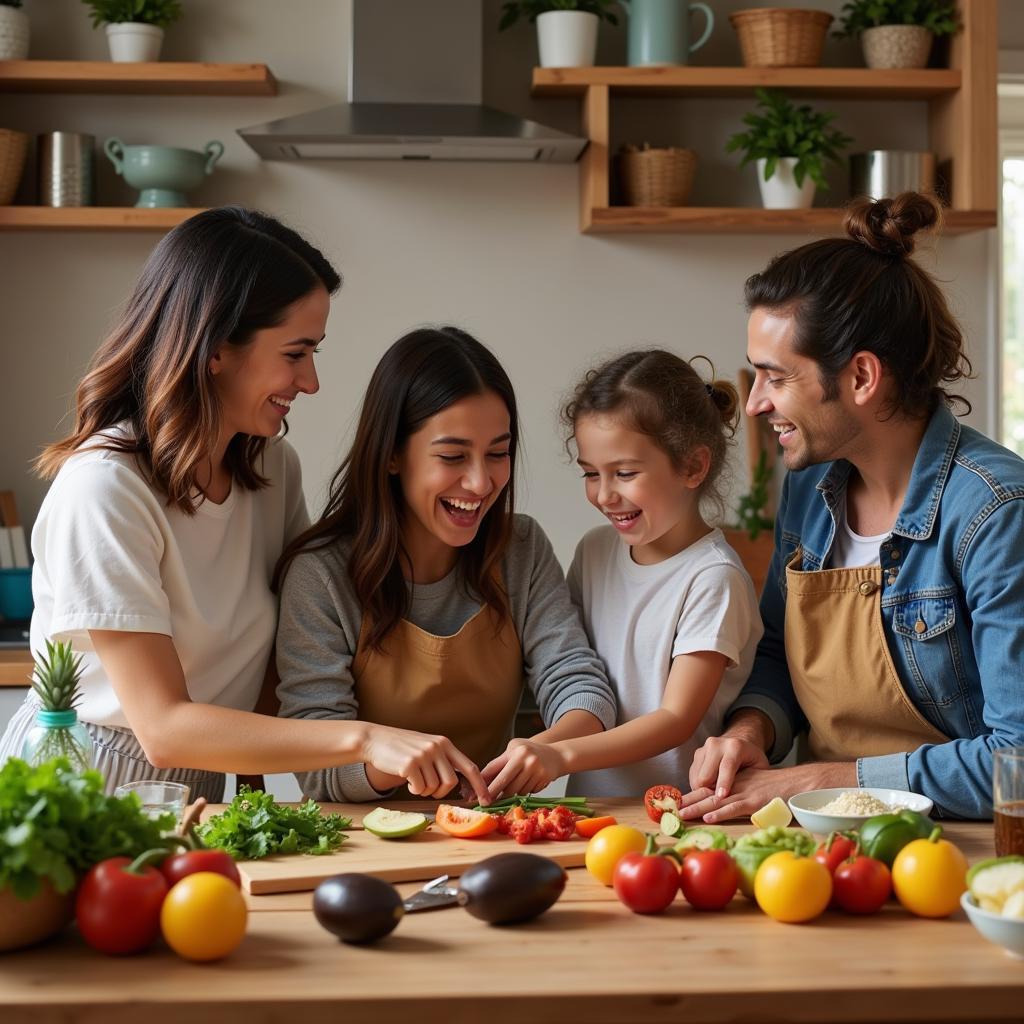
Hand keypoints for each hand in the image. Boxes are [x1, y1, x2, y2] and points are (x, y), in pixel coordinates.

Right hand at [359, 724, 489, 804]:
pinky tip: (406, 779)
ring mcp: (424, 755)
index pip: (470, 767)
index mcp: (445, 743)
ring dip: (424, 790)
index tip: (486, 800)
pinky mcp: (410, 764)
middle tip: (428, 789)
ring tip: (413, 779)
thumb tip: (461, 782)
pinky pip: (419, 788)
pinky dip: (413, 789)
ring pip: (434, 788)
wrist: (374, 739)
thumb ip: (443, 759)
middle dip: (440, 792)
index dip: (480, 785)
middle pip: (451, 783)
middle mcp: (437, 747)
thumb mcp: (427, 746)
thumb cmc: (402, 747)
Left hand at [481, 738, 567, 800]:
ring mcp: (536, 770)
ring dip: (510, 794)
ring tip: (508, 792)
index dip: (484, 782)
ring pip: (516, 791)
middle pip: (505, 783)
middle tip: (485, 803)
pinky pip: (527, 792)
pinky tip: (526, 784)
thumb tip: (483, 781)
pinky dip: (523, 792)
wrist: (557, 755)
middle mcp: (526, 760)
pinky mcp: (543, 780)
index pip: (495, 768)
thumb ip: (501, 763)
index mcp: (515, 751)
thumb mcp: (515, 750)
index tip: (475, 793)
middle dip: (494, 794)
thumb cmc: (531, 752)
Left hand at [679, 762, 857, 823]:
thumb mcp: (759, 789)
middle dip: (689, 802)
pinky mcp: (756, 802)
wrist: (803, 782)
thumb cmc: (784, 790)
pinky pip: (735, 808)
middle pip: (708, 794)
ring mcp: (746, 793)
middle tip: (670, 811)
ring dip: (697, 808)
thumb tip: (731, 809)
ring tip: (681, 815)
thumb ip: (745, 797)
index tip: (677, 803)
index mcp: (737, 783)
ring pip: (717, 801)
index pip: (710, 789)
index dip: (693, 796)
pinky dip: (720, 813)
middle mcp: (738, 786)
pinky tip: (707, 818)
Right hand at [688, 733, 769, 802]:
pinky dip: (699, 787)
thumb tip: (758, 798)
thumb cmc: (752, 759)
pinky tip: (709, 792)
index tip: (721, 797)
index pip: (726, 766)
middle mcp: (716, 745)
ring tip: (714, 799)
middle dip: (709, 792)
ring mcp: (704, 748)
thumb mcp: (760, 767)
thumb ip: (758, 780)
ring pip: (697, 777)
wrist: (739, 741)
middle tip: (717, 804)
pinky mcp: (697, 754)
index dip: (723, 783)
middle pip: (706, 774)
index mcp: (735, 746)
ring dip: (703, 792)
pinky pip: (693, 777)